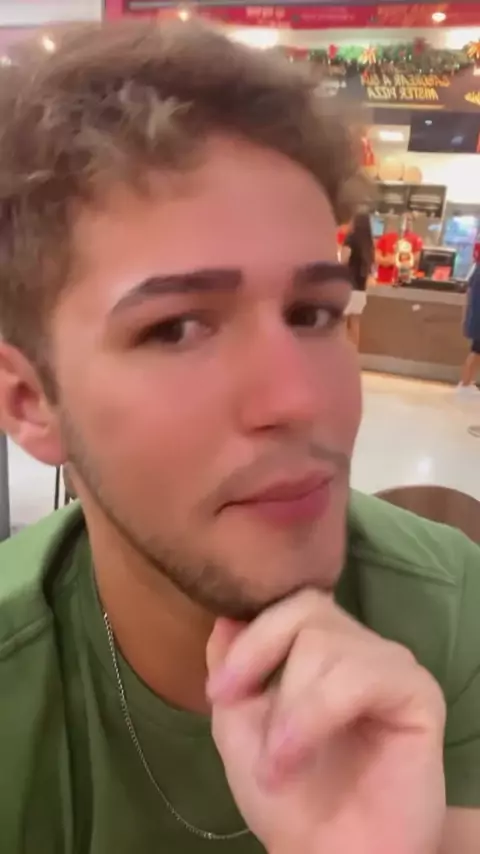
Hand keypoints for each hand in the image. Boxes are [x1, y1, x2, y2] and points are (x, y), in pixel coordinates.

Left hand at [207, 591, 445, 853]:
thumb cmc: (287, 793)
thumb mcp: (237, 722)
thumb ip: (232, 663)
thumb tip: (226, 613)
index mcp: (318, 644)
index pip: (288, 600)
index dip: (250, 634)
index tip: (219, 690)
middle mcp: (357, 644)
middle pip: (307, 608)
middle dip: (261, 657)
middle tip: (235, 708)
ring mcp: (389, 664)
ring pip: (326, 644)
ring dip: (287, 707)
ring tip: (275, 761)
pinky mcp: (418, 692)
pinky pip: (362, 676)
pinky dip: (316, 713)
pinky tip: (295, 752)